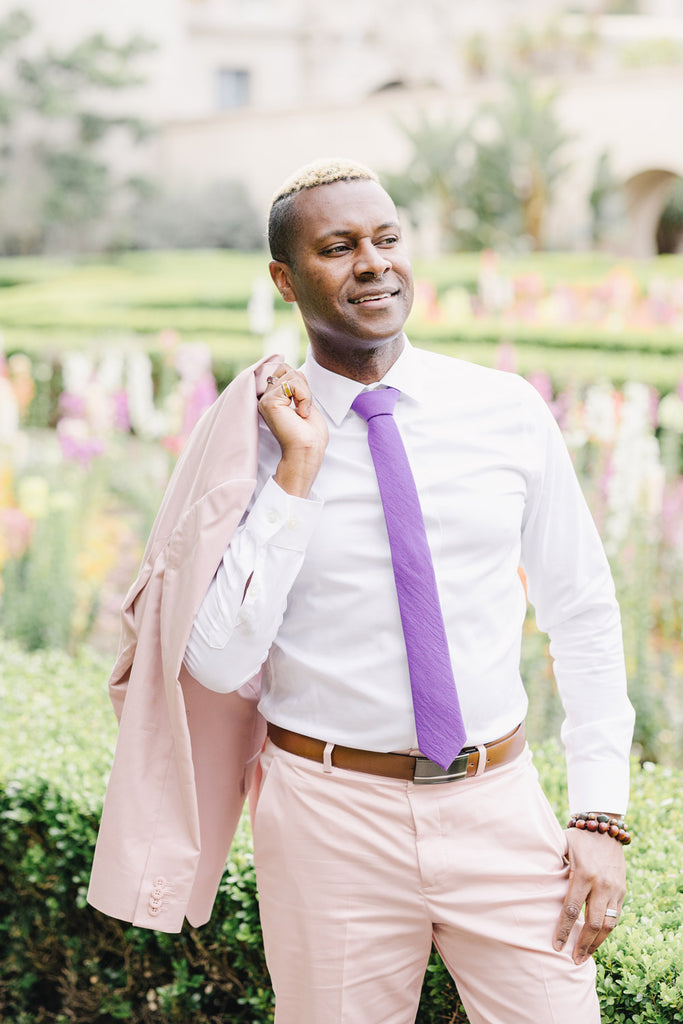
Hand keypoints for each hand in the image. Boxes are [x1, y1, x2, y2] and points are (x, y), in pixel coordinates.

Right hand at [258, 363, 328, 497]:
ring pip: (292, 375)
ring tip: (303, 412)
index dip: (301, 384)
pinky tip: (302, 413)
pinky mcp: (270, 402)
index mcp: (273, 400)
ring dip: (305, 393)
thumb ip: (297, 387)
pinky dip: (304, 397)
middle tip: (304, 409)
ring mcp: (266, 400)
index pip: (286, 372)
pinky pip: (293, 383)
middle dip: (303, 386)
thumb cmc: (310, 436)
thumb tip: (293, 370)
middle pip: (288, 370)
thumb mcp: (304, 403)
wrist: (307, 452)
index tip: (303, 407)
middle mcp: (265, 399)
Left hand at [553, 827, 625, 963]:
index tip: (556, 946)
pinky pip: (616, 917)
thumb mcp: (561, 846)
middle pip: (593, 923)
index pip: (572, 909)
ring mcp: (615, 889)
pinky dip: (606, 931)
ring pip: (608, 924)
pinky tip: (596, 941)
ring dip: (597, 944)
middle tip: (573, 961)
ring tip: (585, 957)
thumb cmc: (577, 838)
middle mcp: (602, 884)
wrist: (605, 828)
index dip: (564, 930)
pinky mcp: (622, 890)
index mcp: (583, 874)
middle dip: (583, 945)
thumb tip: (529, 881)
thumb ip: (550, 865)